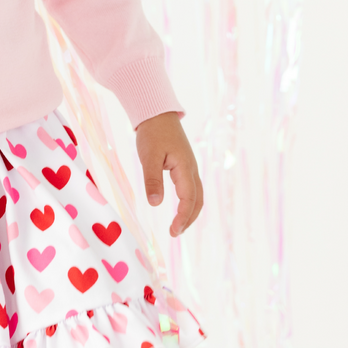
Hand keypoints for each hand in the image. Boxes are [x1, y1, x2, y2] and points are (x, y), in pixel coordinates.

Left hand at [135, 111, 202, 236]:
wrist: (158, 115)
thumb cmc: (153, 134)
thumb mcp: (149, 157)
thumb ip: (152, 180)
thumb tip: (155, 204)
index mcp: (185, 168)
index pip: (189, 198)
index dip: (183, 217)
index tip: (173, 231)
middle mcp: (192, 170)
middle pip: (198, 200)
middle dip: (189, 219)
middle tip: (175, 233)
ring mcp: (190, 168)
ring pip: (197, 195)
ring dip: (190, 212)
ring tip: (178, 227)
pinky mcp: (184, 167)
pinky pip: (191, 189)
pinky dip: (188, 203)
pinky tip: (180, 209)